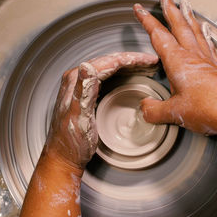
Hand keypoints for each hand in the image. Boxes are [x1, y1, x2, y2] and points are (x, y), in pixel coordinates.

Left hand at [43, 52, 158, 169]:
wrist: (63, 158)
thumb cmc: (71, 143)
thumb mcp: (80, 117)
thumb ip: (83, 91)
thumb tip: (86, 65)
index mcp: (75, 80)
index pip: (109, 62)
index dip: (132, 59)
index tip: (150, 61)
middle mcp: (76, 79)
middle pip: (110, 61)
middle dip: (133, 60)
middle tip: (153, 62)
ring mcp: (79, 85)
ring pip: (109, 68)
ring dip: (129, 66)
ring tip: (147, 67)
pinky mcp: (84, 94)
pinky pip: (106, 77)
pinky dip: (122, 74)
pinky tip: (131, 78)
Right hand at [134, 0, 216, 135]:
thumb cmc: (208, 109)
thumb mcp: (173, 113)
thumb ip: (154, 110)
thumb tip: (144, 108)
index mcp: (177, 61)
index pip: (158, 35)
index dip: (147, 21)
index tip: (139, 10)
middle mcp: (193, 56)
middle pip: (179, 25)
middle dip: (170, 7)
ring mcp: (207, 61)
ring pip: (195, 31)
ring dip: (188, 15)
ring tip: (185, 4)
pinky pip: (209, 45)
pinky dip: (205, 34)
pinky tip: (206, 30)